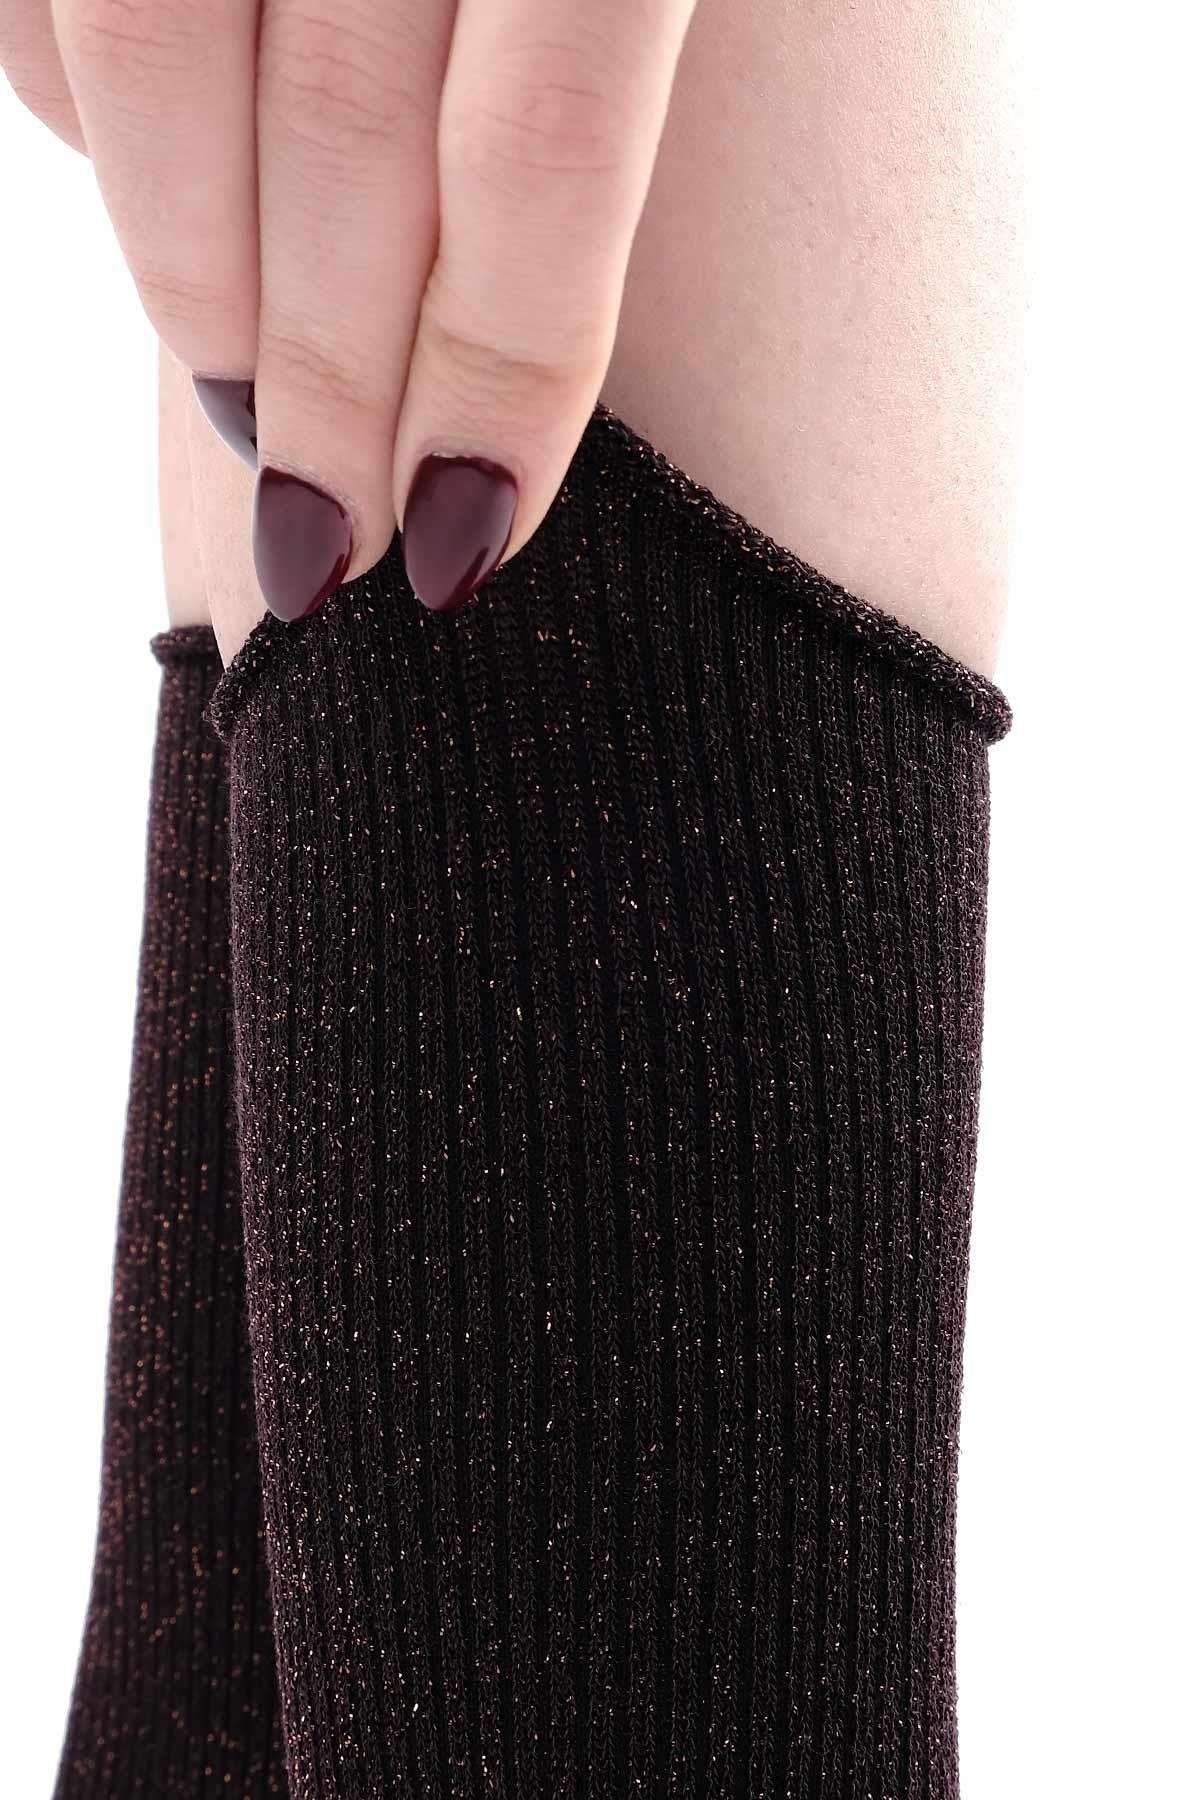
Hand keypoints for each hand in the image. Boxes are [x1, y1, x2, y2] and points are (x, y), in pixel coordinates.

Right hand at [2, 0, 697, 619]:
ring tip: (243, 404)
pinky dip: (79, 104)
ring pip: (162, 39)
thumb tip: (564, 386)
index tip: (465, 551)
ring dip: (191, 267)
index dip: (500, 379)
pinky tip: (150, 185)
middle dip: (331, 373)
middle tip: (331, 544)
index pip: (545, 152)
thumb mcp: (711, 32)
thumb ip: (614, 111)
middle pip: (344, 127)